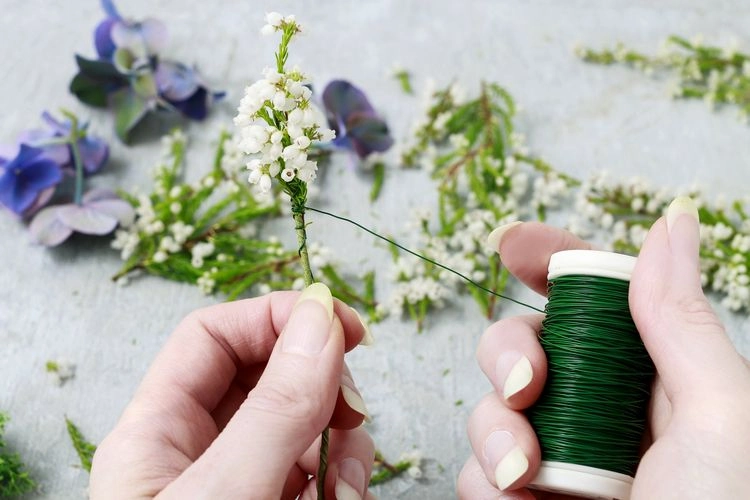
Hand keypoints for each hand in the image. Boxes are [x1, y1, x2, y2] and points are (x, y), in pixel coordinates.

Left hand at [90, 283, 374, 498]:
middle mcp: (201, 454)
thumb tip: (321, 317)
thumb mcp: (223, 493)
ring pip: (309, 428)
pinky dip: (344, 483)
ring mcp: (244, 484)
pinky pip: (323, 472)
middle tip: (353, 412)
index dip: (277, 317)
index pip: (214, 335)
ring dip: (343, 446)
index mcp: (157, 434)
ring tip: (342, 491)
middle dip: (324, 389)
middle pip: (273, 378)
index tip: (340, 326)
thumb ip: (274, 410)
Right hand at [458, 198, 749, 498]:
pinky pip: (475, 465)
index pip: (596, 298)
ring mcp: (557, 457)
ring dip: (495, 427)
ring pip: (489, 402)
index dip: (554, 260)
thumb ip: (679, 321)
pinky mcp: (523, 499)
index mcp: (656, 381)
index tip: (512, 244)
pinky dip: (484, 478)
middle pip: (526, 340)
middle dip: (509, 350)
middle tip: (528, 384)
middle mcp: (600, 413)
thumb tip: (670, 225)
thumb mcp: (720, 420)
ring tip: (527, 472)